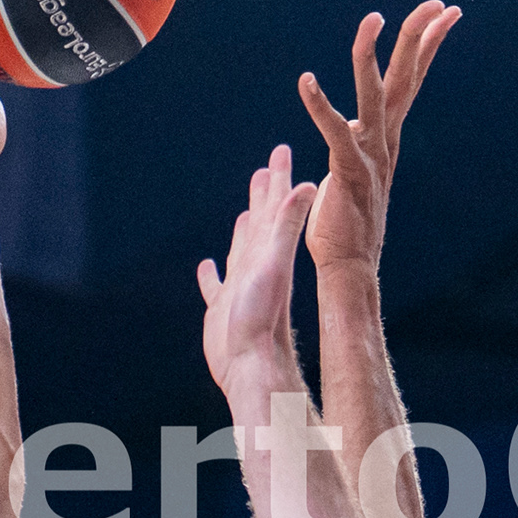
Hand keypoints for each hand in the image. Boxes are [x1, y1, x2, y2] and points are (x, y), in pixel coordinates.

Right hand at [196, 145, 317, 401]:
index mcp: (270, 252)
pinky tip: (208, 267)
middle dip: (264, 194)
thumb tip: (309, 185)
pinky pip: (217, 285)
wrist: (253, 367)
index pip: (277, 207)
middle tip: (266, 168)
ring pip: (242, 249)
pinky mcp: (222, 309)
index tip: (282, 150)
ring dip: (243, 229)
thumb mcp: (275, 264)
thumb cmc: (264, 319)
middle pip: (262, 221)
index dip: (279, 179)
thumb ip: (289, 226)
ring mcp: (240, 287)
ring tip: (245, 212)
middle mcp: (257, 265)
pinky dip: (213, 275)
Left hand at [297, 1, 454, 277]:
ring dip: (370, 54)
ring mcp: (369, 153)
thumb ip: (356, 143)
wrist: (348, 263)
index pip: (411, 79)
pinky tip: (306, 80)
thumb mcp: (357, 168)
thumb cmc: (347, 220)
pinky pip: (333, 130)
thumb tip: (353, 125)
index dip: (428, 44)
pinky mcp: (347, 169)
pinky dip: (319, 104)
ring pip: (373, 93)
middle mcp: (384, 138)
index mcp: (387, 134)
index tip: (446, 12)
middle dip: (420, 36)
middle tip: (440, 3)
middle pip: (406, 76)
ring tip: (373, 18)